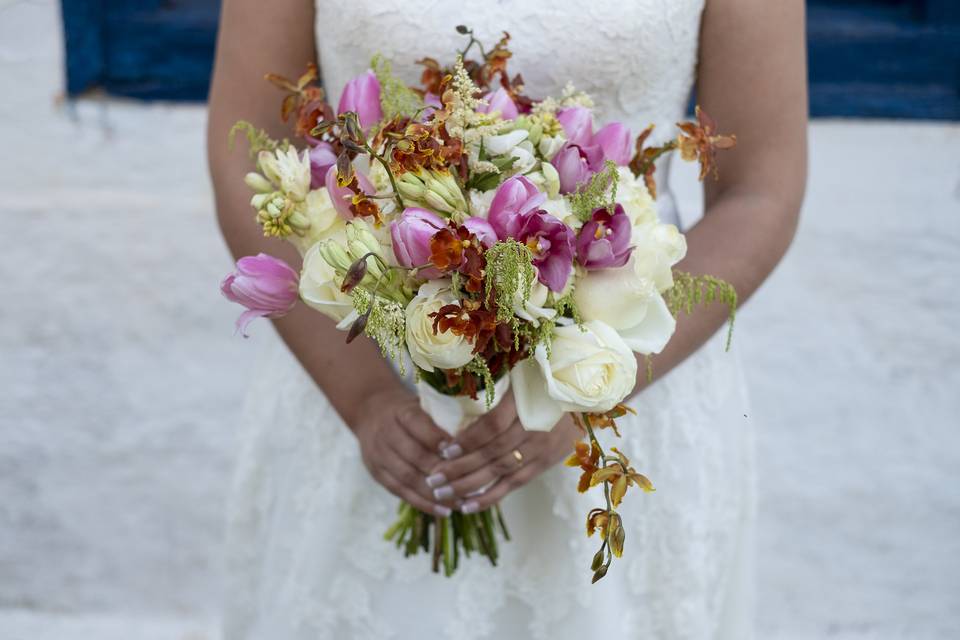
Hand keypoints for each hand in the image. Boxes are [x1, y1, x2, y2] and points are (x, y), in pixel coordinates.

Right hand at [352, 387, 453, 516]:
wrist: (369, 411)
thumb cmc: (408, 410)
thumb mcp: (422, 403)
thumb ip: (442, 418)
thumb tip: (472, 439)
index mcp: (401, 412)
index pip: (418, 424)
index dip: (437, 438)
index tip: (458, 451)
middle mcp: (386, 434)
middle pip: (413, 455)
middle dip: (441, 472)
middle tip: (466, 484)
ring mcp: (378, 455)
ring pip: (407, 478)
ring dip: (434, 494)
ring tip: (459, 504)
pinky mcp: (377, 473)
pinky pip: (400, 492)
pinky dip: (422, 503)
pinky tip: (443, 511)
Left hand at [425, 393, 580, 512]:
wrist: (585, 394)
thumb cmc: (543, 379)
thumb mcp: (521, 374)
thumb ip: (495, 390)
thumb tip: (456, 409)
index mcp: (527, 400)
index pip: (494, 425)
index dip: (468, 439)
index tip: (444, 449)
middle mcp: (536, 427)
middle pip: (493, 453)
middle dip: (459, 468)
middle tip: (432, 479)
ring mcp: (542, 448)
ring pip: (501, 472)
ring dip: (469, 485)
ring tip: (441, 494)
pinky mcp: (546, 462)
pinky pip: (514, 484)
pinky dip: (490, 496)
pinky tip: (467, 505)